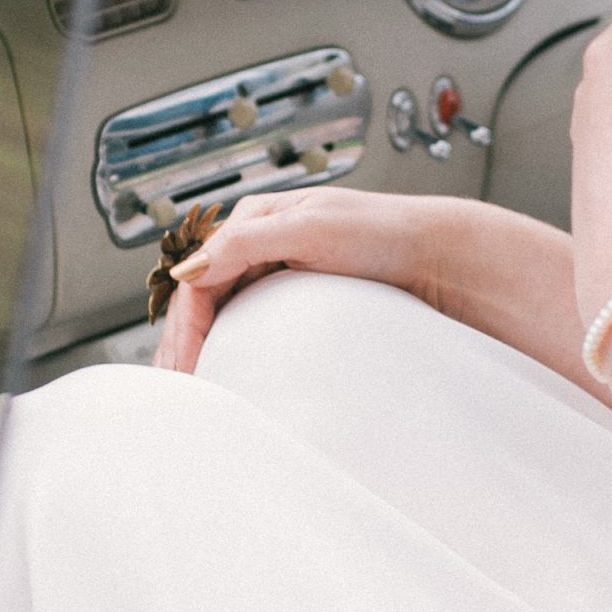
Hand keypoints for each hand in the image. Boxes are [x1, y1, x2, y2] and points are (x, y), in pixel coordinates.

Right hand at [155, 185, 437, 372]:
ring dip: (199, 347)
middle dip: (181, 343)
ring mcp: (276, 267)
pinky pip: (249, 319)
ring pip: (220, 310)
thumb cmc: (383, 232)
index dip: (183, 328)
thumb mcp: (311, 229)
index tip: (183, 371)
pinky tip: (224, 370)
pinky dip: (228, 345)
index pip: (198, 279)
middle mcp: (258, 242)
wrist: (436, 254)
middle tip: (174, 391)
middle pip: (202, 298)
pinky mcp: (297, 292)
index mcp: (254, 219)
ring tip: (189, 389)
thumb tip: (185, 271)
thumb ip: (246, 243)